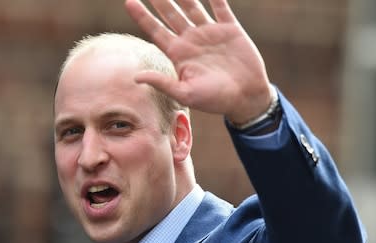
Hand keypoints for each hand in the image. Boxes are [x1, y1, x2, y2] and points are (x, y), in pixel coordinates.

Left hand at [125, 0, 272, 123]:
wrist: (246, 97)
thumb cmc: (214, 100)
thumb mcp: (185, 94)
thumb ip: (162, 83)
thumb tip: (136, 77)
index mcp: (179, 54)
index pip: (155, 31)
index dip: (142, 16)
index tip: (129, 2)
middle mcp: (191, 40)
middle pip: (170, 15)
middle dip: (159, 0)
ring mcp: (210, 33)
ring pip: (192, 6)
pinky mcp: (230, 29)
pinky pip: (221, 6)